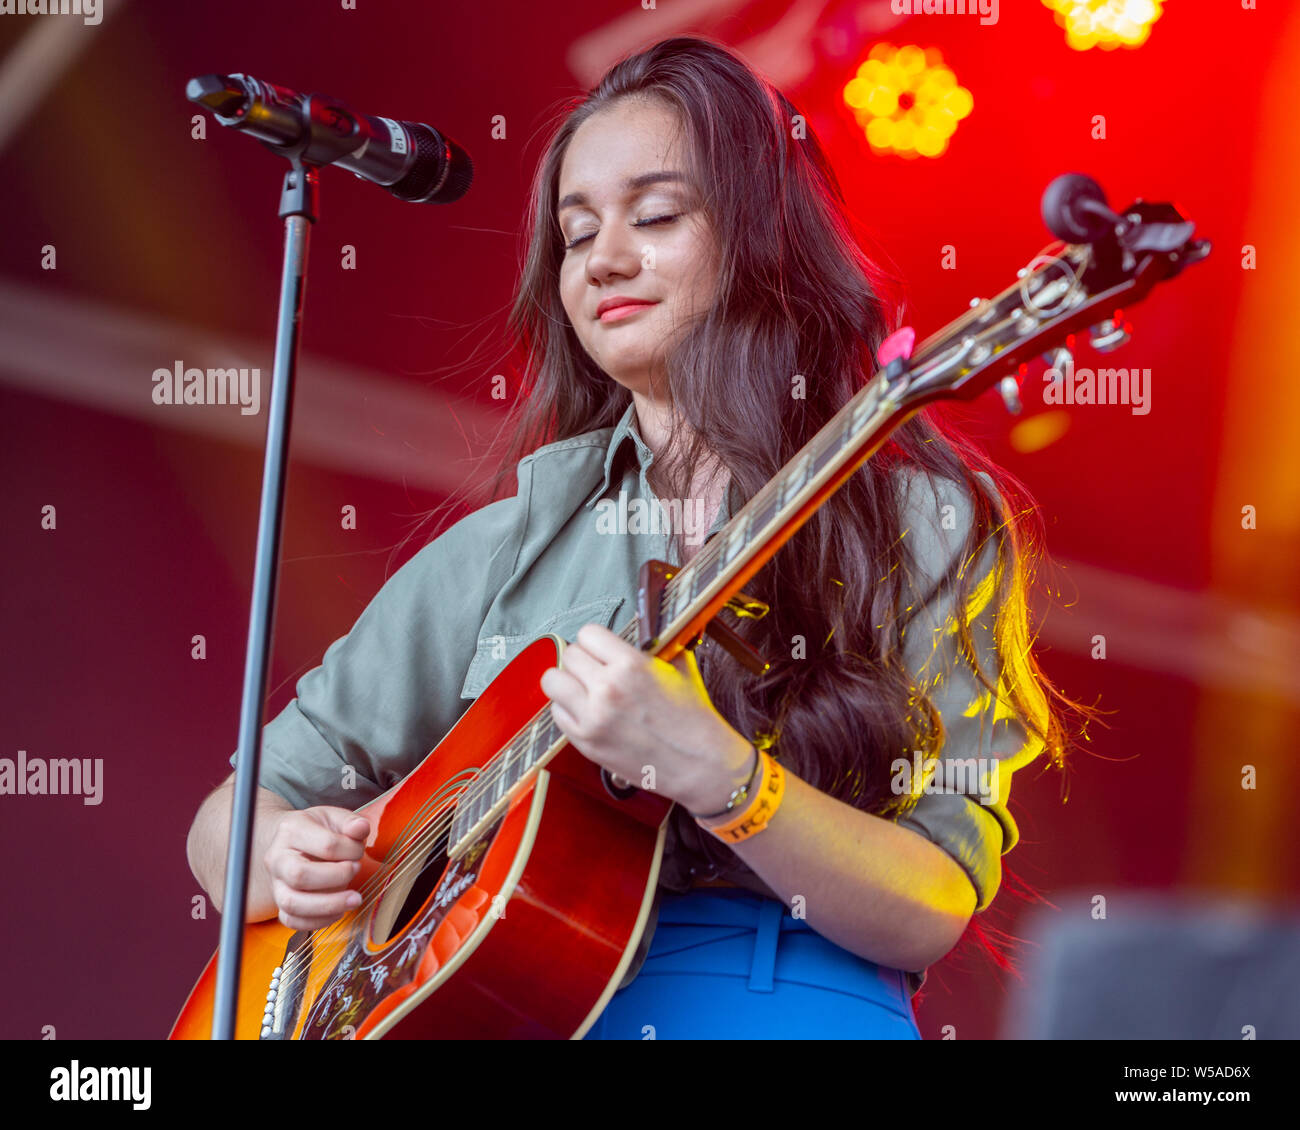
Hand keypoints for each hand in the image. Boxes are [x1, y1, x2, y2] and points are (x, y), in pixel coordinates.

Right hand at [263, 807, 370, 930]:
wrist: (290, 842)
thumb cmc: (316, 830)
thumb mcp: (332, 817)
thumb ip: (349, 822)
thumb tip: (361, 827)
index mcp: (291, 830)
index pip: (326, 845)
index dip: (350, 850)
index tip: (359, 850)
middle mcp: (278, 858)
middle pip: (300, 876)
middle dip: (337, 877)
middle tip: (355, 869)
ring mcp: (276, 882)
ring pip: (292, 903)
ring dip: (329, 905)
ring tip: (354, 898)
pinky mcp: (279, 903)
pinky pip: (291, 920)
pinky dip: (318, 921)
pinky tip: (338, 911)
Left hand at [539, 623, 755, 813]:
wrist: (699, 765)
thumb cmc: (693, 718)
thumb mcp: (680, 666)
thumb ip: (655, 644)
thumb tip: (643, 628)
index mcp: (631, 665)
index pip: (588, 634)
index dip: (596, 642)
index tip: (601, 650)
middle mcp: (607, 689)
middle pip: (569, 655)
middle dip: (582, 660)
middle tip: (595, 671)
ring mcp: (593, 717)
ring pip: (553, 682)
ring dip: (566, 682)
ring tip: (582, 688)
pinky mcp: (586, 742)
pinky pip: (557, 713)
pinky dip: (567, 709)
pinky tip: (586, 711)